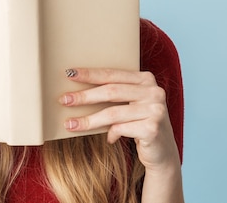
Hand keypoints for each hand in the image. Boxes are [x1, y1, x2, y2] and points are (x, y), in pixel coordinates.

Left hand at [59, 68, 179, 170]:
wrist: (162, 152)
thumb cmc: (138, 124)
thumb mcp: (129, 104)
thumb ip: (115, 94)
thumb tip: (77, 91)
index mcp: (146, 79)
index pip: (112, 74)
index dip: (90, 74)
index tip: (69, 74)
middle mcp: (153, 91)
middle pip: (111, 92)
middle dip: (84, 96)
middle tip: (64, 100)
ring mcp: (155, 110)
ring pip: (112, 113)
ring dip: (88, 120)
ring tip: (70, 124)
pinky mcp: (152, 129)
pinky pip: (121, 129)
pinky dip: (110, 134)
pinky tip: (109, 139)